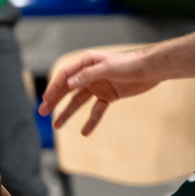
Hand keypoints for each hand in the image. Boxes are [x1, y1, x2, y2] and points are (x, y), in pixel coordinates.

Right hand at [39, 48, 161, 135]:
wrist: (151, 69)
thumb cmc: (130, 63)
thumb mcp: (107, 67)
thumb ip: (88, 75)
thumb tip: (69, 84)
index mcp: (86, 63)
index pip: (65, 76)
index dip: (54, 88)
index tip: (46, 100)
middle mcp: (89, 75)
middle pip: (68, 89)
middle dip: (55, 101)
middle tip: (43, 112)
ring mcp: (98, 86)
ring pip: (79, 101)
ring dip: (68, 112)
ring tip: (57, 125)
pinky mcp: (108, 96)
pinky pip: (96, 110)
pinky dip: (91, 121)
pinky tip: (84, 132)